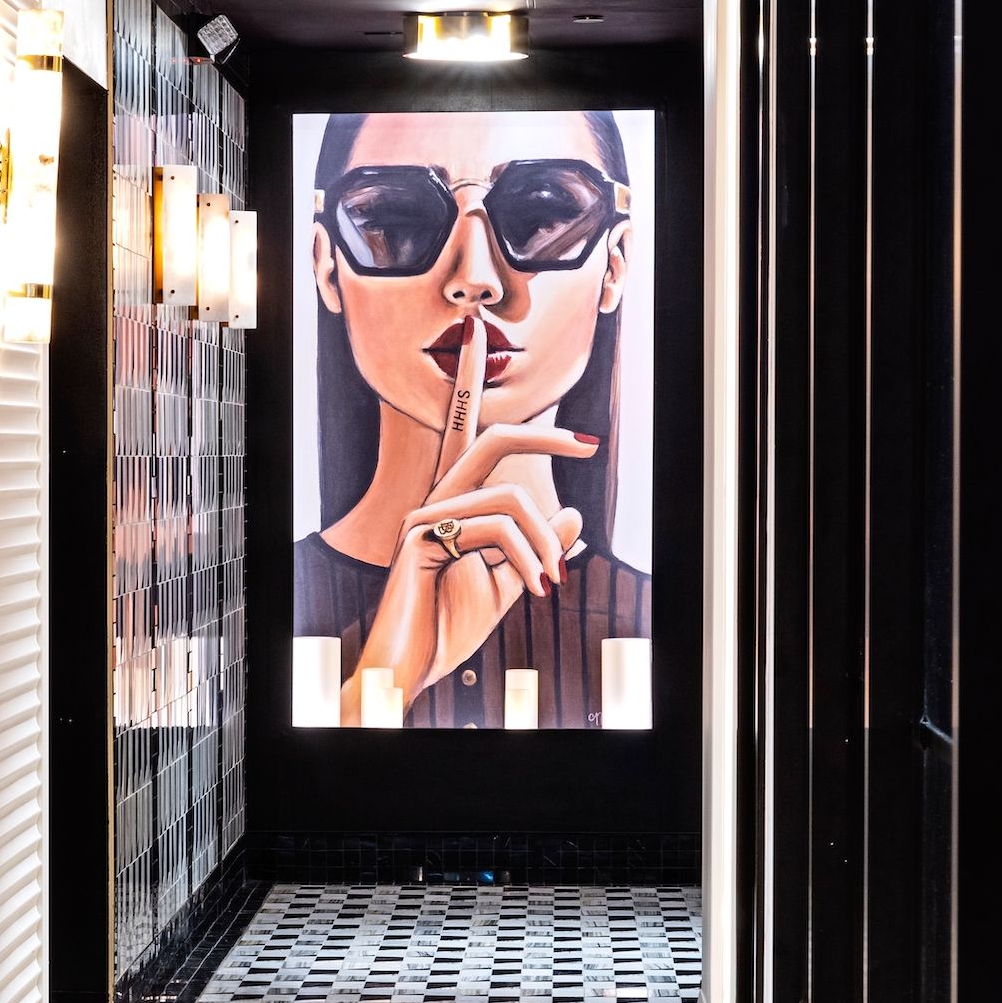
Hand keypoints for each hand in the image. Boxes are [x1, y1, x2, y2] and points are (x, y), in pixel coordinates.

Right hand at [342, 316, 593, 721]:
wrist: (413, 664)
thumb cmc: (447, 623)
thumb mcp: (509, 582)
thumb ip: (537, 547)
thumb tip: (573, 513)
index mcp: (453, 504)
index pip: (464, 431)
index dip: (472, 382)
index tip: (483, 338)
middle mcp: (435, 500)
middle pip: (490, 439)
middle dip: (543, 434)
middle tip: (589, 443)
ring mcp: (424, 516)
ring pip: (509, 498)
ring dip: (544, 543)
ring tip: (551, 583)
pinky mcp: (420, 538)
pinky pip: (496, 529)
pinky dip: (528, 558)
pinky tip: (534, 589)